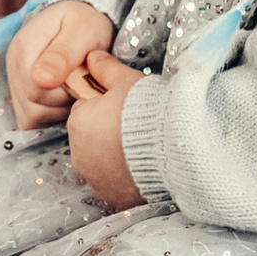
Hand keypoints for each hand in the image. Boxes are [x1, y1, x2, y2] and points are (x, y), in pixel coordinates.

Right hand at [5, 0, 116, 130]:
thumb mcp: (83, 30)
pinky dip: (51, 117)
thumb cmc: (86, 24)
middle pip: (32, 104)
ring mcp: (15, 82)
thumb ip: (63, 54)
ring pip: (32, 115)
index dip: (64, 89)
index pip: (35, 87)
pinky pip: (31, 121)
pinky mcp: (21, 97)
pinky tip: (66, 101)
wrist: (85, 23)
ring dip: (59, 110)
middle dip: (64, 100)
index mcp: (23, 45)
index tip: (83, 76)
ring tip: (76, 90)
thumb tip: (41, 79)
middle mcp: (13, 65)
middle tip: (83, 83)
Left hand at [64, 49, 146, 210]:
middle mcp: (80, 155)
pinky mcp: (114, 198)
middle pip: (91, 136)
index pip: (85, 109)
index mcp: (78, 122)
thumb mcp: (127, 81)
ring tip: (145, 146)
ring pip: (102, 160)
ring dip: (116, 154)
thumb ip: (106, 68)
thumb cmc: (150, 112)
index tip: (126, 106)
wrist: (178, 152)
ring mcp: (96, 180)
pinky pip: (115, 182)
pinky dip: (126, 175)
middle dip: (109, 131)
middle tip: (137, 125)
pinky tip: (146, 166)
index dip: (107, 105)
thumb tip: (92, 57)